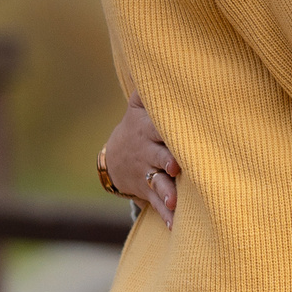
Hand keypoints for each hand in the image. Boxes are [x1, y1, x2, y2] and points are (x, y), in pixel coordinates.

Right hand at [103, 95, 179, 228]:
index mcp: (147, 127)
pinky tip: (176, 226)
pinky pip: (157, 204)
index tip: (177, 132)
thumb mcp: (138, 105)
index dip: (165, 129)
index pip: (157, 125)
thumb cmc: (139, 125)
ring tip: (175, 201)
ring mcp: (146, 173)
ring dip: (165, 192)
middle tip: (175, 167)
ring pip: (156, 183)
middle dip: (165, 161)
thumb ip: (150, 89)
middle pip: (157, 155)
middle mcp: (146, 151)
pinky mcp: (148, 192)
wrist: (114, 159)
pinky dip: (166, 215)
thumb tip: (166, 65)